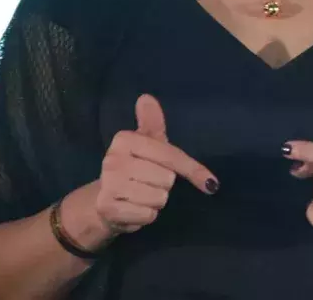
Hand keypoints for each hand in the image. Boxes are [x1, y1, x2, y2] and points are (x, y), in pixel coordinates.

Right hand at [92, 95, 218, 237]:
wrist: (103, 201)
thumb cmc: (132, 168)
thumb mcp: (145, 143)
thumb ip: (151, 122)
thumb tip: (146, 97)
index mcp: (125, 140)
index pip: (170, 155)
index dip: (192, 170)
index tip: (209, 183)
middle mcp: (114, 159)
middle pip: (167, 178)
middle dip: (164, 185)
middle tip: (149, 183)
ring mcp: (110, 184)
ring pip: (159, 197)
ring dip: (156, 201)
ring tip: (141, 196)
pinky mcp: (109, 208)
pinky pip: (148, 215)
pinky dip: (146, 215)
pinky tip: (134, 209)